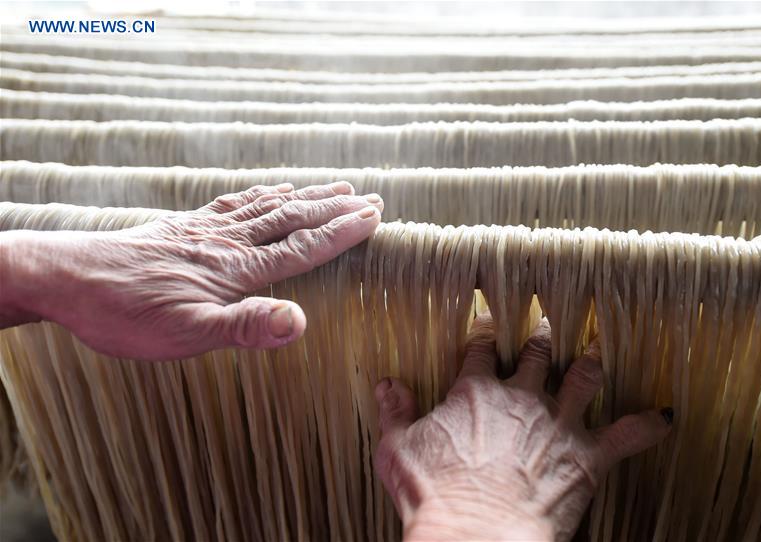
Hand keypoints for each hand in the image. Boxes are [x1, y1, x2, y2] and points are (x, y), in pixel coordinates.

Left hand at [0, 182, 382, 359]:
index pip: (301, 246)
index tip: (374, 217)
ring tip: (336, 186)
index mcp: (236, 268)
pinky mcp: (184, 226)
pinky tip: (269, 191)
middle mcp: (227, 241)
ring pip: (268, 205)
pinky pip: (235, 202)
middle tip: (372, 197)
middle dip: (335, 209)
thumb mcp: (187, 334)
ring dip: (307, 196)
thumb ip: (245, 327)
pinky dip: (263, 193)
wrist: (70, 279)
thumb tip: (299, 324)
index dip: (341, 232)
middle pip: (293, 218)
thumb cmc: (128, 313)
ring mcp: (205, 229)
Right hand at [374, 315, 672, 540]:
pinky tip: (664, 415)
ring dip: (593, 363)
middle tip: (549, 325)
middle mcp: (521, 397)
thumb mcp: (396, 451)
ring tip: (600, 349)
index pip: (482, 347)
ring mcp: (558, 424)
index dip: (485, 331)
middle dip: (544, 337)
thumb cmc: (432, 496)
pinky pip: (628, 434)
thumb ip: (394, 412)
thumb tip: (386, 384)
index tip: (489, 321)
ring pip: (584, 377)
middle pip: (538, 352)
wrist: (476, 535)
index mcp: (476, 391)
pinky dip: (648, 424)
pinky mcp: (587, 457)